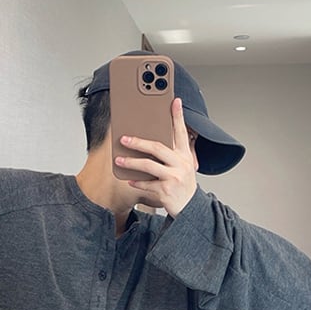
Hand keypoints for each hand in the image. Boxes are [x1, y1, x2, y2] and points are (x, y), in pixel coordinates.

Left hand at [115, 97, 198, 216]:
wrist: (191, 208)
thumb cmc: (182, 184)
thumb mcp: (182, 166)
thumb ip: (171, 154)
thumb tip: (148, 141)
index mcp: (185, 155)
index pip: (181, 132)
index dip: (178, 116)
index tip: (174, 101)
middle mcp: (181, 164)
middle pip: (157, 148)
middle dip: (138, 142)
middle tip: (124, 138)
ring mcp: (174, 178)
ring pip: (148, 166)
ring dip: (131, 162)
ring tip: (119, 160)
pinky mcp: (166, 191)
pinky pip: (146, 184)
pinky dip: (136, 182)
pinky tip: (128, 179)